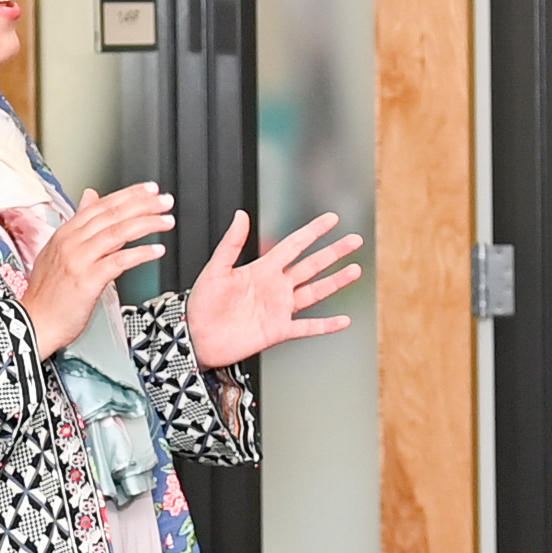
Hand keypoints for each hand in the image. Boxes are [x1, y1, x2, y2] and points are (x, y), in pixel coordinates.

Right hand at [22, 185, 176, 357]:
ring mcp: (78, 260)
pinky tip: (157, 250)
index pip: (101, 205)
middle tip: (165, 200)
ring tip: (166, 221)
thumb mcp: (58, 250)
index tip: (149, 189)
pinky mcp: (87, 281)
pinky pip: (119, 261)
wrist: (34, 323)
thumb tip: (90, 196)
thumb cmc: (48, 294)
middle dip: (142, 204)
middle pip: (112, 215)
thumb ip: (79, 223)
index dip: (128, 195)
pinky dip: (140, 254)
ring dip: (146, 224)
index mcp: (65, 233)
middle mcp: (71, 242)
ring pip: (117, 233)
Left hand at [187, 210, 362, 367]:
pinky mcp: (278, 331)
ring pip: (315, 292)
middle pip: (312, 265)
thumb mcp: (215, 270)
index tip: (331, 220)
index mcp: (262, 269)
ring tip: (355, 270)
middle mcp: (275, 287)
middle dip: (333, 253)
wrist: (196, 337)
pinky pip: (308, 327)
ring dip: (335, 282)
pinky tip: (343, 321)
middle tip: (354, 241)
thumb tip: (240, 215)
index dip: (313, 232)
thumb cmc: (201, 304)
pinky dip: (326, 325)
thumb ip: (231, 244)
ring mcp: (279, 309)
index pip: (294, 245)